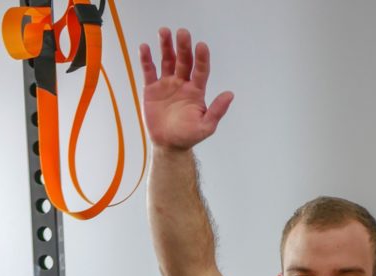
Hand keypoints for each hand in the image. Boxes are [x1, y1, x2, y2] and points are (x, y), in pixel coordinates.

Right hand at [139, 27, 233, 149]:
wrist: (168, 144)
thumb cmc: (188, 136)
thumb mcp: (206, 126)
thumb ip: (217, 110)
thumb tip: (230, 94)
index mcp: (196, 91)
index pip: (201, 71)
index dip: (202, 59)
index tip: (202, 46)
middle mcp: (183, 83)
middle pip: (184, 61)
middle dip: (183, 47)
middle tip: (182, 33)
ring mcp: (167, 84)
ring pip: (167, 60)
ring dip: (166, 46)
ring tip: (164, 31)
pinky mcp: (152, 88)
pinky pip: (149, 70)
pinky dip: (146, 59)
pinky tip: (145, 47)